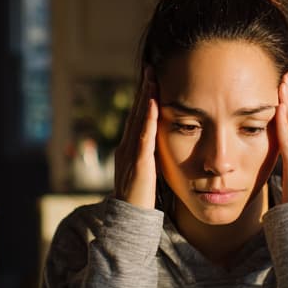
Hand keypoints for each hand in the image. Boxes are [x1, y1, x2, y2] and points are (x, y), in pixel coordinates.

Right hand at [113, 68, 159, 207]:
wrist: (129, 219)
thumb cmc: (140, 197)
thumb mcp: (147, 170)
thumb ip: (150, 155)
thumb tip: (160, 143)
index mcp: (129, 147)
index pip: (138, 116)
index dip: (144, 96)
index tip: (151, 77)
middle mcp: (126, 146)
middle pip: (136, 112)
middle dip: (143, 89)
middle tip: (150, 67)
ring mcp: (130, 154)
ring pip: (138, 120)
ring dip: (145, 98)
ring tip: (151, 78)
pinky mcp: (138, 164)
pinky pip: (143, 137)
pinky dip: (147, 119)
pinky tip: (152, 104)